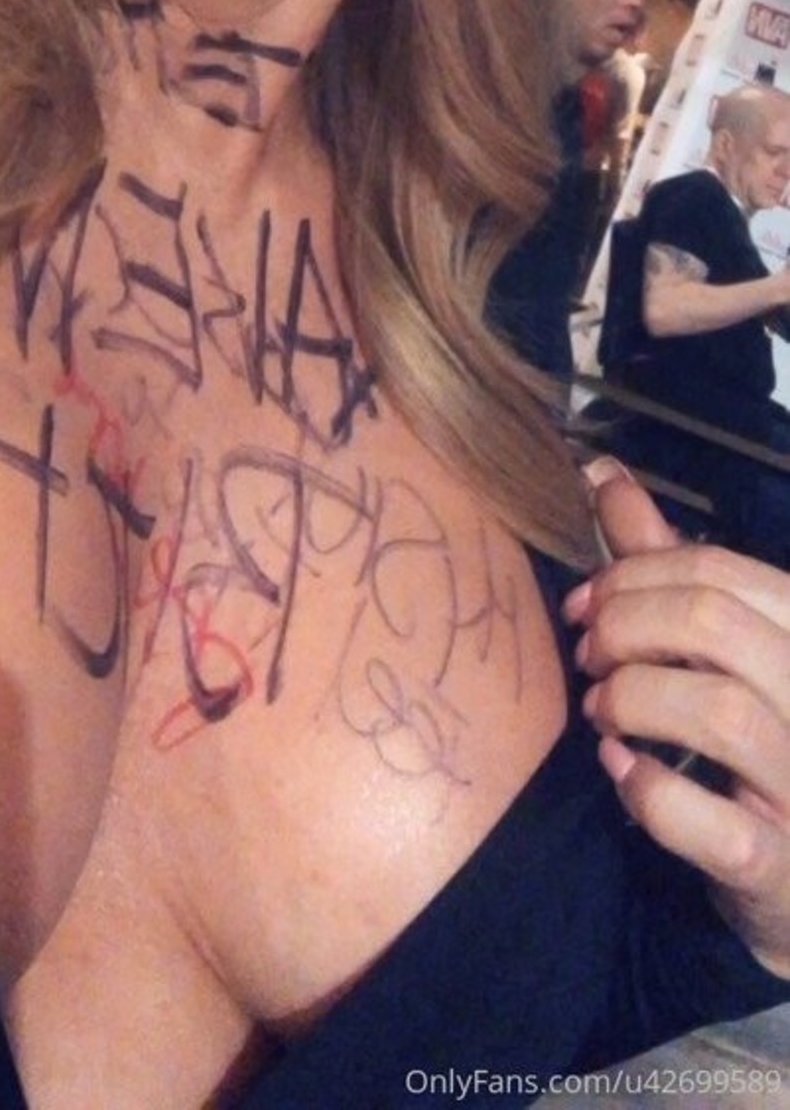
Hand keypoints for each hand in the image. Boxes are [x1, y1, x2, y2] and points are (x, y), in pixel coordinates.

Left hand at [563, 459, 789, 978]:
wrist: (789, 880)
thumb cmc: (749, 743)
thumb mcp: (720, 645)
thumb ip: (667, 564)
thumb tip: (600, 473)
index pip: (721, 572)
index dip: (632, 573)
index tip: (583, 603)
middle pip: (715, 626)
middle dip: (627, 626)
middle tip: (587, 654)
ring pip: (722, 712)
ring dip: (634, 699)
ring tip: (601, 709)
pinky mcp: (779, 868)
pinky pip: (717, 827)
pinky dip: (653, 794)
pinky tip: (620, 772)